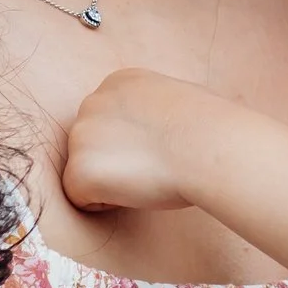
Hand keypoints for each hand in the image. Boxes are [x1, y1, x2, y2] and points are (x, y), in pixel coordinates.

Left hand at [62, 67, 201, 211]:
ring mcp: (81, 135)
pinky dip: (104, 204)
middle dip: (115, 161)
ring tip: (147, 176)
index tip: (157, 149)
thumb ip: (155, 108)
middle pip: (91, 145)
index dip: (131, 144)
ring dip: (110, 182)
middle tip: (152, 167)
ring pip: (85, 171)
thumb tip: (165, 124)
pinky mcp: (79, 170)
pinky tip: (136, 191)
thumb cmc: (209, 127)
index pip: (109, 122)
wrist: (207, 144)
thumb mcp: (177, 98)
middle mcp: (92, 103)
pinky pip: (80, 198)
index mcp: (117, 83)